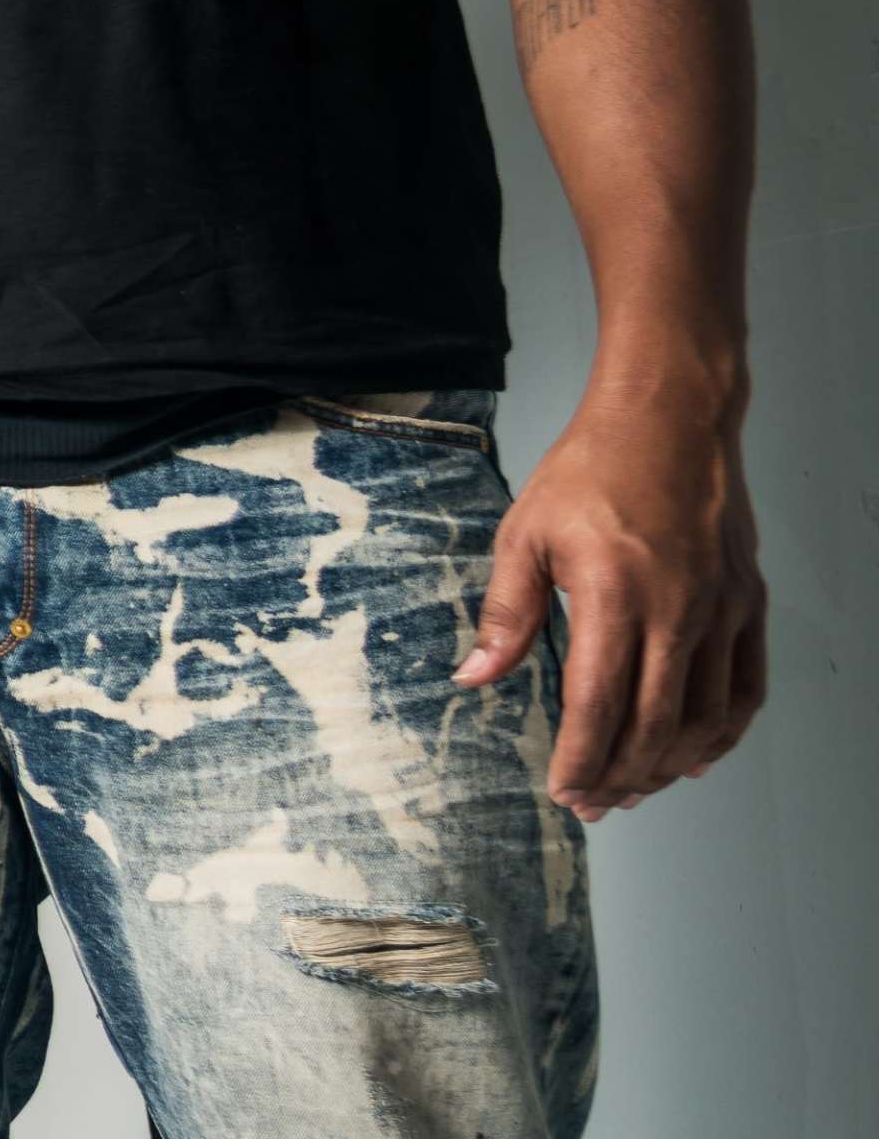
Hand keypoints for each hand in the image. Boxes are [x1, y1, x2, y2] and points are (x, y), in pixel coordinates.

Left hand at [456, 389, 767, 820]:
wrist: (670, 417)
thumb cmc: (591, 470)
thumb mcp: (525, 533)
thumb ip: (507, 613)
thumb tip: (474, 678)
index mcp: (615, 594)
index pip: (599, 703)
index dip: (583, 758)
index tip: (564, 792)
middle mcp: (678, 611)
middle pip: (655, 724)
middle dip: (622, 777)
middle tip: (594, 806)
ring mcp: (722, 610)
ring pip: (705, 717)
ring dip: (670, 765)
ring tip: (634, 789)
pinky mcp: (748, 603)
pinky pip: (745, 687)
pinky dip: (723, 732)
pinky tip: (695, 755)